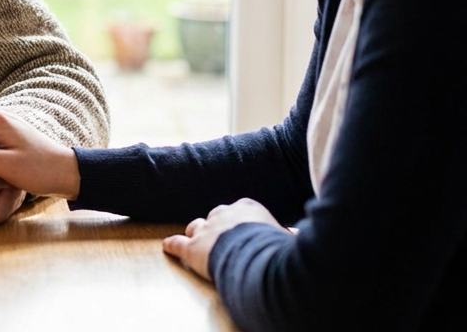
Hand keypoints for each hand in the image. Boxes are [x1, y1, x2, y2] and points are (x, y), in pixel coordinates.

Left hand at [162, 198, 284, 279]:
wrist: (255, 257)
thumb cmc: (275, 247)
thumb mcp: (287, 237)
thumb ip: (288, 235)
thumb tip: (299, 238)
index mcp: (248, 208)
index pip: (240, 209)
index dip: (240, 220)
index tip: (243, 227)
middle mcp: (224, 214)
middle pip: (216, 216)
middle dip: (217, 225)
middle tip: (221, 236)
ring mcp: (206, 230)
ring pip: (196, 226)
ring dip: (196, 233)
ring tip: (195, 239)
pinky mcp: (192, 248)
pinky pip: (177, 244)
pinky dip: (172, 245)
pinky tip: (167, 247)